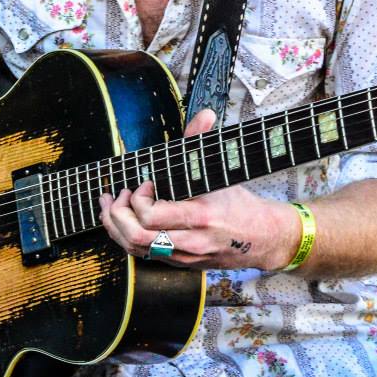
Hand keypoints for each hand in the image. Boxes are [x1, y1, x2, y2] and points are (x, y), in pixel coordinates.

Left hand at [98, 109, 296, 269]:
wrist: (265, 239)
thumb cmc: (242, 205)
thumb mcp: (222, 172)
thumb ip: (203, 143)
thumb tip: (204, 114)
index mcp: (199, 218)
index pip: (151, 217)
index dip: (137, 200)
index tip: (144, 184)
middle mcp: (189, 242)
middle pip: (136, 237)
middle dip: (117, 214)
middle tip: (119, 195)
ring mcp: (184, 256)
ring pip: (135, 249)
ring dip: (115, 226)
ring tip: (111, 206)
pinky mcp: (180, 263)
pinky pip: (144, 255)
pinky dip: (126, 237)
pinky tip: (122, 221)